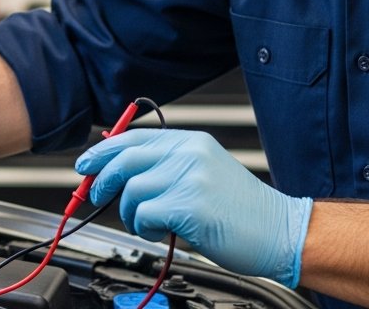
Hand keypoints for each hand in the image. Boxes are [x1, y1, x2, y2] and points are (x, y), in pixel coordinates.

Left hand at [75, 129, 312, 287]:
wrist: (281, 231)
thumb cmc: (243, 211)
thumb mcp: (204, 173)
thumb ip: (167, 167)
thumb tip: (120, 171)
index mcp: (192, 142)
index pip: (134, 137)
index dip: (104, 150)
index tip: (86, 164)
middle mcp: (189, 154)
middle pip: (125, 158)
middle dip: (101, 179)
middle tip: (94, 195)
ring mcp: (189, 178)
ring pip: (131, 191)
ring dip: (132, 214)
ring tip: (151, 224)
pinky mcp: (189, 205)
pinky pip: (144, 216)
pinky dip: (146, 229)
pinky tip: (164, 232)